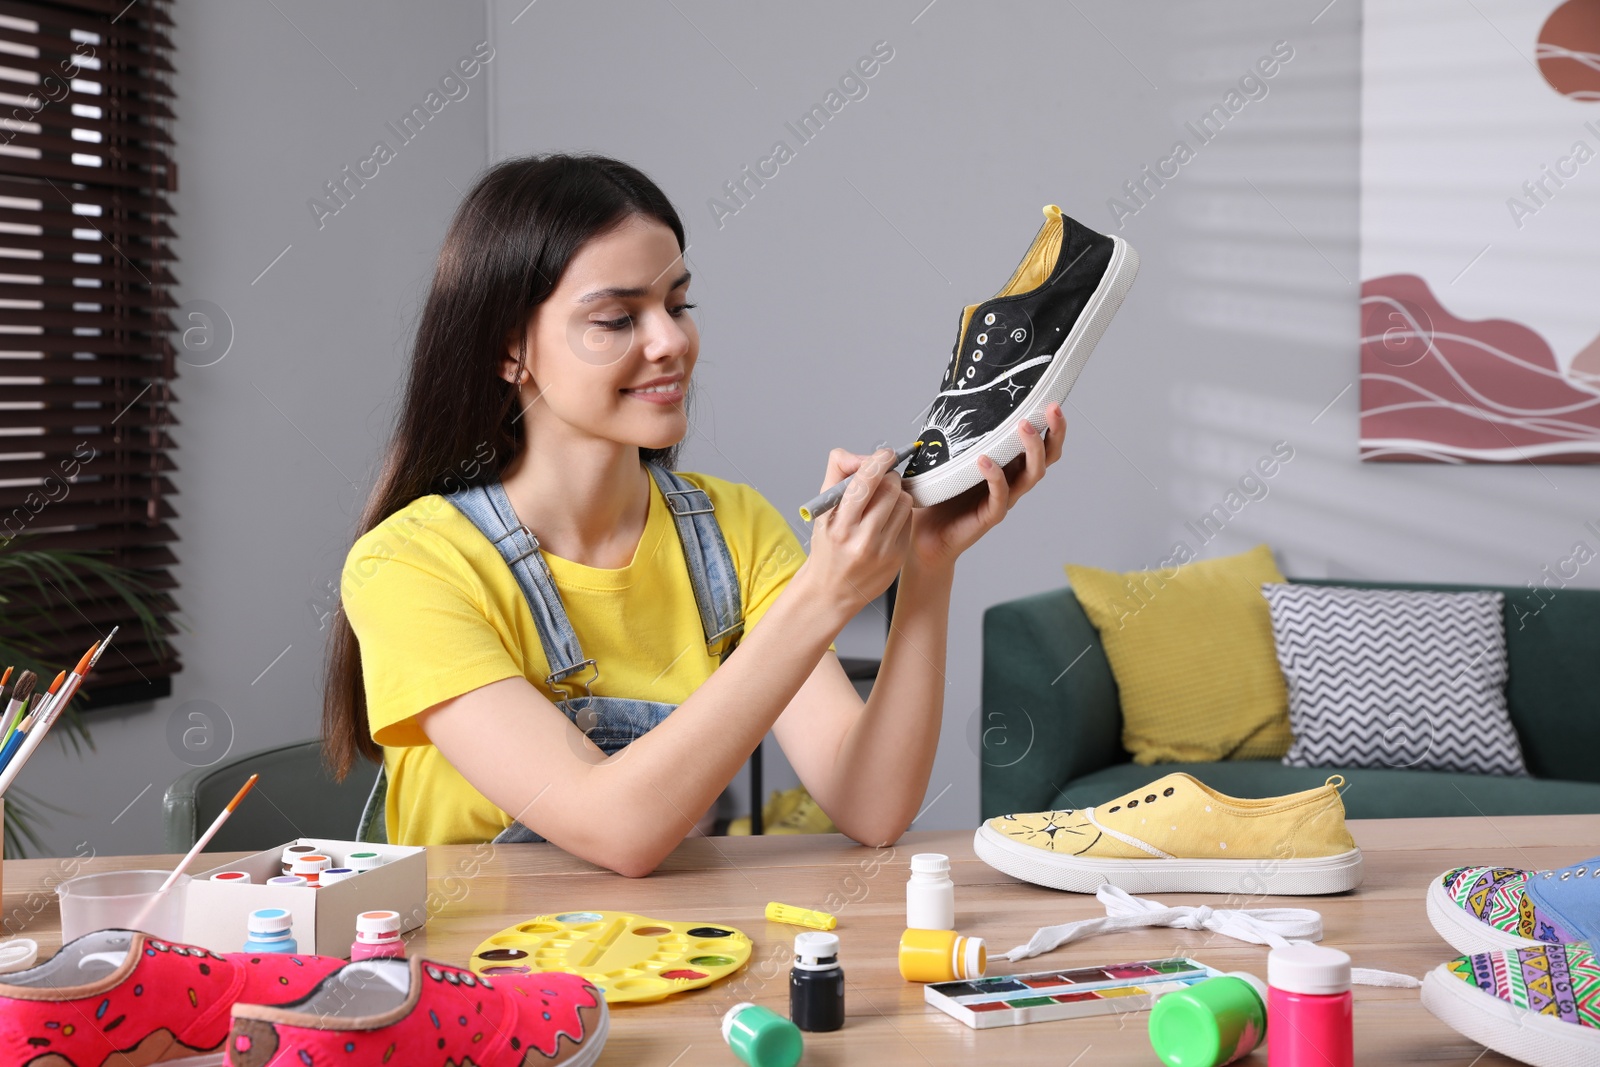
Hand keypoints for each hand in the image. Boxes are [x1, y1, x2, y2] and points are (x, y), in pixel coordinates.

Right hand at [802, 447, 914, 623]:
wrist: (832, 591)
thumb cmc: (827, 547)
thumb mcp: (822, 511)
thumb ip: (837, 474)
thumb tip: (860, 455)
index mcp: (840, 526)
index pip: (864, 483)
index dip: (878, 461)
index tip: (885, 454)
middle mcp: (862, 539)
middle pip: (890, 488)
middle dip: (888, 476)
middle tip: (881, 478)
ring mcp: (883, 550)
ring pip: (904, 502)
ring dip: (896, 493)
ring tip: (882, 501)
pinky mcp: (898, 556)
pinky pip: (908, 520)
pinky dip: (900, 513)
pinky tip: (886, 520)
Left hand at [910, 403, 1066, 571]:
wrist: (924, 535)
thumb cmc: (937, 495)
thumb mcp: (948, 458)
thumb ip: (956, 435)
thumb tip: (948, 400)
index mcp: (1008, 464)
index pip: (1039, 444)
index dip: (1051, 425)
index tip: (1052, 401)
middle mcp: (1012, 481)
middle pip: (1046, 458)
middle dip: (1054, 433)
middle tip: (1051, 409)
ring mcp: (1003, 499)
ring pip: (1031, 475)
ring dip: (1031, 449)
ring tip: (1023, 426)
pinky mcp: (990, 516)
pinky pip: (1000, 496)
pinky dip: (995, 477)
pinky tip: (984, 460)